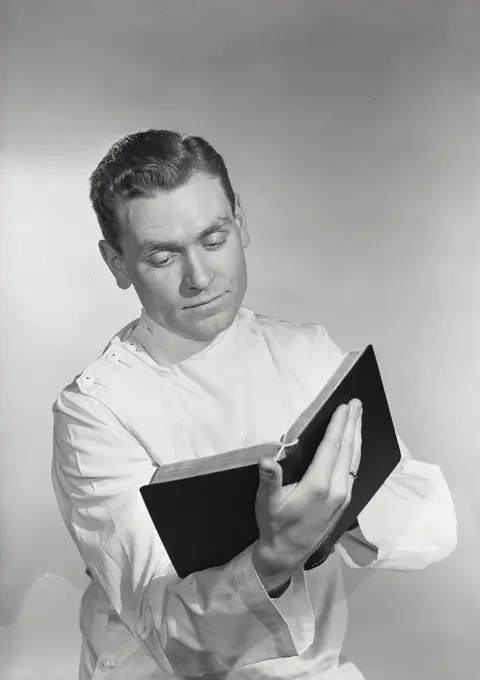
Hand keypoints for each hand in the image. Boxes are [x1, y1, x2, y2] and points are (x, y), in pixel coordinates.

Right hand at [252, 399, 361, 589]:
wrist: (288, 554)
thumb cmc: (275, 526)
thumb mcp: (267, 503)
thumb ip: (269, 480)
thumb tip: (266, 460)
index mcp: (318, 485)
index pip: (332, 447)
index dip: (339, 425)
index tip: (345, 407)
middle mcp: (336, 489)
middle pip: (348, 449)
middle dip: (352, 424)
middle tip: (357, 403)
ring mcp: (343, 495)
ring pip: (354, 459)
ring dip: (356, 435)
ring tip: (358, 416)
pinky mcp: (344, 500)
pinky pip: (353, 468)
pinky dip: (355, 451)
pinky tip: (354, 443)